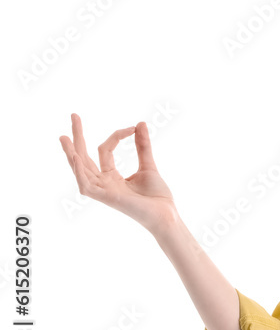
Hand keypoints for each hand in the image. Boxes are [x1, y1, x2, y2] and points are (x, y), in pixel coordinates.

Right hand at [59, 114, 177, 235]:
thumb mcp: (148, 165)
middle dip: (78, 137)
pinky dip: (80, 171)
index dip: (117, 136)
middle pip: (84, 158)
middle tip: (74, 115)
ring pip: (81, 170)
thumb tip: (140, 123)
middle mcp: (103, 183)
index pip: (105, 151)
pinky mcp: (106, 198)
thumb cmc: (157, 196)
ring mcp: (103, 191)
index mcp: (111, 177)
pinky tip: (76, 157)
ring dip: (71, 154)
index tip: (132, 127)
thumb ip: (142, 146)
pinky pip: (87, 185)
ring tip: (64, 137)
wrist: (166, 214)